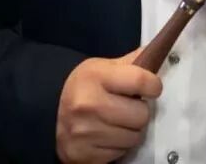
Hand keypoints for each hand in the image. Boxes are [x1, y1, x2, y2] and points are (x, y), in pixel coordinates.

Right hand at [56, 49, 162, 163]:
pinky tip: (107, 135)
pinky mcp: (84, 155)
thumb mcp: (101, 67)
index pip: (141, 81)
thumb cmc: (84, 87)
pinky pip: (120, 152)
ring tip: (118, 122)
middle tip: (128, 107)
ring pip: (134, 137)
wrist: (48, 111)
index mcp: (95, 77)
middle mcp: (89, 104)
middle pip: (141, 114)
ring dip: (130, 131)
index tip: (151, 87)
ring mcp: (86, 132)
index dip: (153, 85)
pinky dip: (118, 146)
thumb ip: (130, 62)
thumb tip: (157, 51)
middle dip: (139, 111)